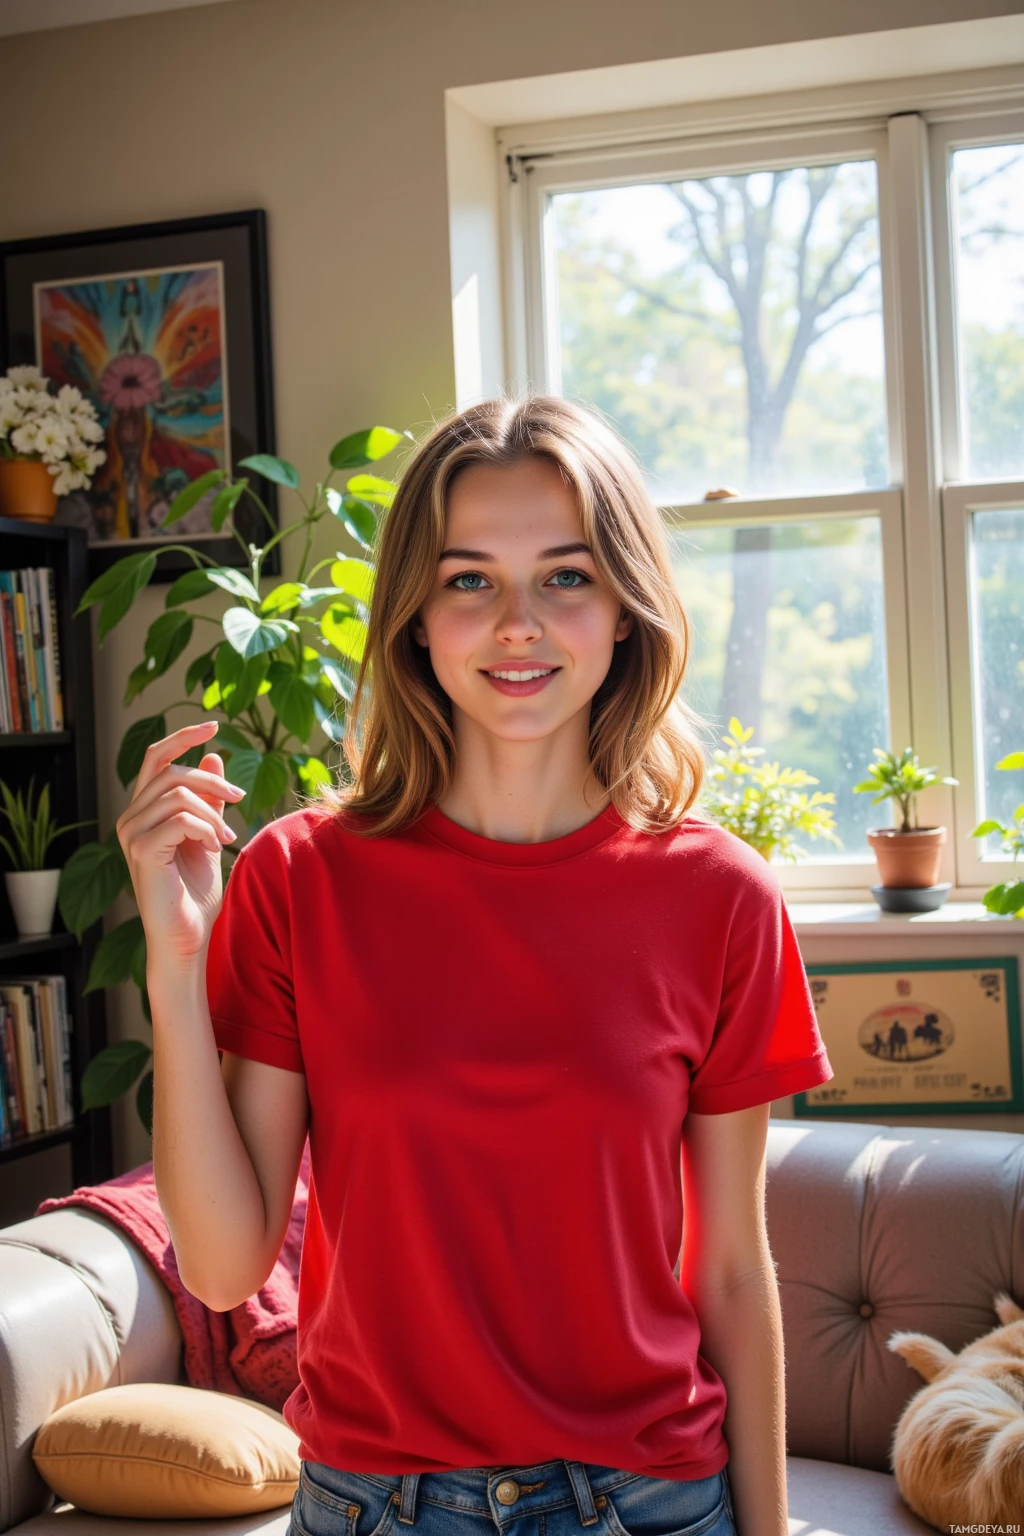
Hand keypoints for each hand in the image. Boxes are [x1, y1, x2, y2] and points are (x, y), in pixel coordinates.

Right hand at [116, 720, 246, 965]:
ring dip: (213, 812)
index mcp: (143, 810)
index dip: (183, 735)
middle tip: (240, 801)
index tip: (214, 725)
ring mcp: (131, 833)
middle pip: (172, 771)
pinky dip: (206, 828)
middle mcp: (130, 817)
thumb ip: (207, 799)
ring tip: (226, 836)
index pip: (156, 756)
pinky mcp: (141, 850)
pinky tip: (216, 848)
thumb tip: (212, 757)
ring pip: (178, 793)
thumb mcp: (209, 834)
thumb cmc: (196, 892)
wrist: (187, 936)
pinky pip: (180, 819)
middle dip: (213, 783)